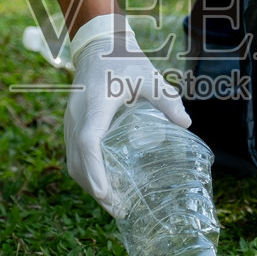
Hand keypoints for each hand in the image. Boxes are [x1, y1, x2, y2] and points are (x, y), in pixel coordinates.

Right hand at [65, 14, 190, 216]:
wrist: (98, 46)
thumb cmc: (124, 60)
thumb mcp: (149, 76)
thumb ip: (166, 98)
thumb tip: (186, 123)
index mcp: (96, 103)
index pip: (88, 140)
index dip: (94, 169)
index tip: (104, 192)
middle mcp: (77, 114)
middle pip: (78, 159)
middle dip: (94, 187)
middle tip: (118, 209)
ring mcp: (70, 120)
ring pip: (72, 160)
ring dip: (88, 184)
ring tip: (113, 203)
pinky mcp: (71, 124)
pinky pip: (73, 154)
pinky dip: (85, 173)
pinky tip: (103, 184)